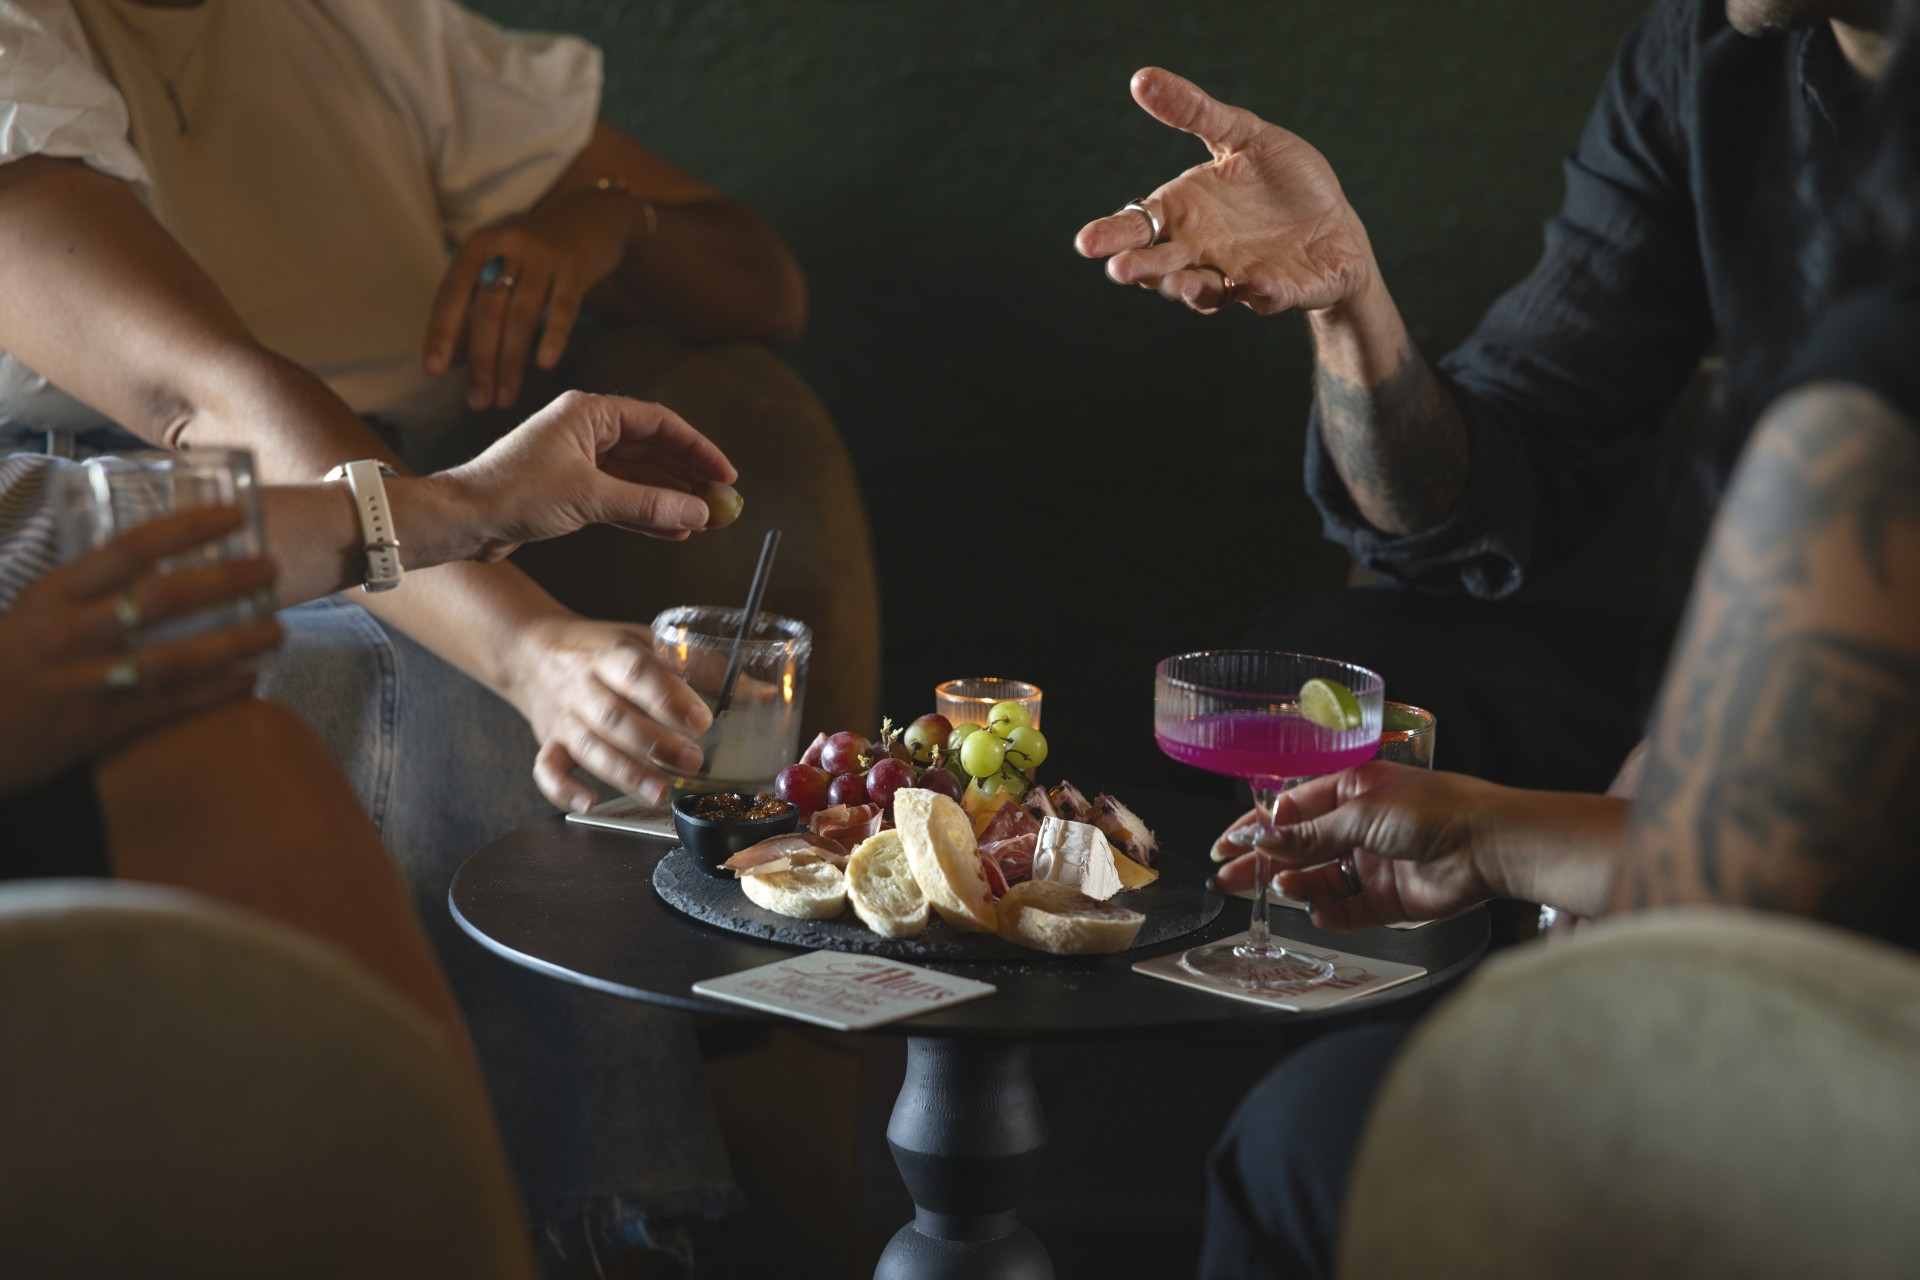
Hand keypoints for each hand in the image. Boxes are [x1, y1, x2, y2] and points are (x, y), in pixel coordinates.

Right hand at [0, 506, 282, 797]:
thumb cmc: (10, 663)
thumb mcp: (36, 612)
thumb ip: (91, 589)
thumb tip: (160, 557)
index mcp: (54, 595)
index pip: (129, 548)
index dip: (187, 529)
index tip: (234, 517)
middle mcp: (71, 634)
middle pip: (164, 599)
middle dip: (227, 581)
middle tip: (271, 569)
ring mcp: (87, 683)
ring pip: (177, 659)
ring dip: (237, 642)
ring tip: (278, 629)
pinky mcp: (100, 728)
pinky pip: (171, 706)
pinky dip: (216, 692)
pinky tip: (252, 679)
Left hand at [423, 187, 642, 409]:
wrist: (593, 217)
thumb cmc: (538, 254)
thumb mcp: (502, 267)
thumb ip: (477, 307)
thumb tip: (453, 360)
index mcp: (479, 245)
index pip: (452, 293)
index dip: (441, 333)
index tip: (434, 371)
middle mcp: (508, 246)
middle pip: (488, 312)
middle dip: (481, 362)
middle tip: (479, 402)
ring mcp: (543, 255)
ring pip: (521, 316)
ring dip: (512, 363)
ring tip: (505, 397)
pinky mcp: (576, 266)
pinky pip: (562, 307)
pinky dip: (552, 337)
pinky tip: (545, 365)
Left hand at [434, 390, 739, 562]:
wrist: (462, 520)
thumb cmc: (512, 493)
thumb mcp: (589, 497)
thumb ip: (648, 505)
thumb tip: (698, 513)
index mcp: (589, 412)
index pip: (659, 423)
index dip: (698, 448)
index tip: (726, 474)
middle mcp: (586, 430)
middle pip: (653, 449)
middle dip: (688, 477)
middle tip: (721, 502)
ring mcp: (579, 460)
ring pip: (639, 477)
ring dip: (670, 498)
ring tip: (704, 521)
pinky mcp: (571, 489)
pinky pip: (621, 498)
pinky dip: (646, 514)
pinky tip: (673, 531)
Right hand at [503, 614, 717, 812]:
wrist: (534, 650)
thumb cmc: (603, 649)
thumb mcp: (649, 641)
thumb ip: (703, 666)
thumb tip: (763, 693)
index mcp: (611, 654)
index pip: (638, 672)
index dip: (669, 697)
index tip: (702, 721)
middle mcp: (583, 685)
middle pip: (615, 716)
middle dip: (655, 743)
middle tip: (694, 762)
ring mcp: (564, 716)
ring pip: (589, 746)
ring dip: (625, 772)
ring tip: (660, 792)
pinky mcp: (549, 741)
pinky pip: (547, 768)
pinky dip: (564, 788)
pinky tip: (589, 802)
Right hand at [1074, 68, 1373, 315]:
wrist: (1335, 223)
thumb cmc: (1281, 180)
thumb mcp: (1241, 135)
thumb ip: (1194, 112)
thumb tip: (1141, 78)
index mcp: (1184, 215)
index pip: (1138, 227)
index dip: (1111, 236)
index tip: (1087, 243)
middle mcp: (1201, 253)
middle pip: (1161, 267)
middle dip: (1142, 270)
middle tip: (1120, 270)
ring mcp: (1237, 277)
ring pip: (1205, 292)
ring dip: (1189, 289)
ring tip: (1179, 285)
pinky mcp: (1281, 291)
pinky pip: (1268, 297)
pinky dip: (1262, 294)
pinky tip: (1256, 283)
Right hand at [1211, 762, 1495, 929]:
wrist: (1489, 846)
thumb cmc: (1435, 809)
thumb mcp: (1361, 813)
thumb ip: (1309, 834)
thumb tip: (1263, 839)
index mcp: (1350, 791)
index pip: (1290, 811)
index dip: (1256, 829)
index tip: (1225, 846)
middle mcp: (1358, 828)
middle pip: (1298, 850)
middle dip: (1264, 865)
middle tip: (1231, 881)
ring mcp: (1372, 865)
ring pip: (1318, 883)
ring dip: (1298, 888)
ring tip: (1286, 890)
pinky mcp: (1387, 900)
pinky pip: (1346, 912)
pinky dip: (1329, 914)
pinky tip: (1319, 910)